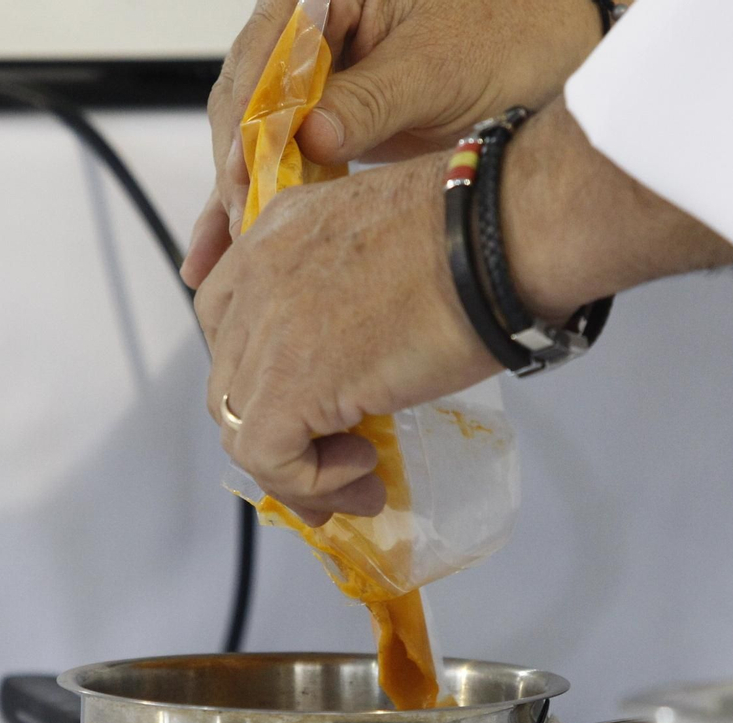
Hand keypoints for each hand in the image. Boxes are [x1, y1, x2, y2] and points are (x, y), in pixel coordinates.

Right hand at [181, 0, 605, 287]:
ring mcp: (322, 76)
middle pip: (248, 101)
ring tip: (215, 259)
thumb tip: (310, 136)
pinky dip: (267, 202)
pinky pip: (286, 159)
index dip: (248, 123)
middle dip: (236, 169)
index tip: (246, 178)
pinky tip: (235, 245)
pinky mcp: (335, 119)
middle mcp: (315, 28)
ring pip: (258, 137)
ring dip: (238, 196)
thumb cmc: (516, 33)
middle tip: (237, 228)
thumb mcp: (440, 70)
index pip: (263, 57)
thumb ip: (372, 100)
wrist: (563, 50)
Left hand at [197, 154, 498, 524]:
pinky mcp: (288, 383)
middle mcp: (257, 272)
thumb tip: (365, 354)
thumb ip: (355, 284)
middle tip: (336, 466)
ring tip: (362, 478)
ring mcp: (265, 328)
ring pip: (239, 424)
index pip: (230, 318)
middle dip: (276, 432)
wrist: (503, 239)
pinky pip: (267, 457)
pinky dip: (311, 482)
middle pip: (229, 377)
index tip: (309, 410)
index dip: (261, 375)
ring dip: (299, 468)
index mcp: (280, 229)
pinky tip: (365, 472)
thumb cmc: (481, 235)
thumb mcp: (392, 243)